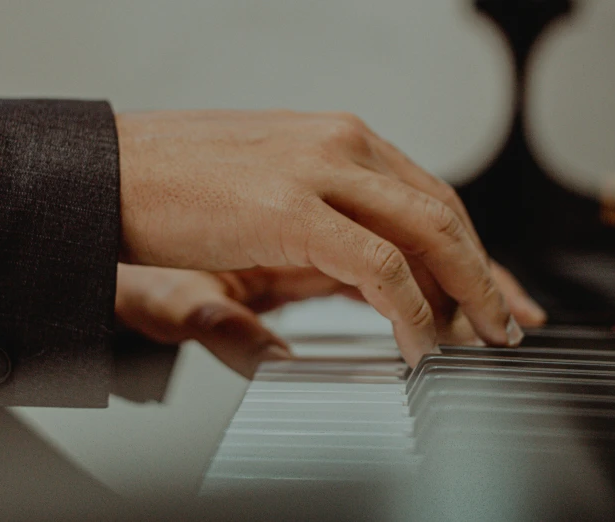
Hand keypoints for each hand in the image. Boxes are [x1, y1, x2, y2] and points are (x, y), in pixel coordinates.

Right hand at [116, 110, 541, 364]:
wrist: (105, 177)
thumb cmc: (179, 193)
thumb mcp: (271, 219)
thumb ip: (330, 246)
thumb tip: (383, 286)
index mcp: (338, 143)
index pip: (429, 195)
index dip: (470, 248)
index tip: (495, 290)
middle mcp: (341, 146)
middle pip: (442, 212)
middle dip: (485, 273)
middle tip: (508, 321)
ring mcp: (320, 171)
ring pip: (427, 232)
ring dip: (465, 291)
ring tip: (482, 338)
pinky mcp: (293, 209)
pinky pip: (379, 266)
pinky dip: (412, 309)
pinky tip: (424, 343)